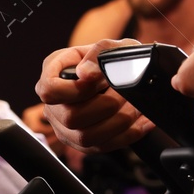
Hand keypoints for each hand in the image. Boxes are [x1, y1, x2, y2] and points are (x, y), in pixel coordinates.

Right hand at [34, 39, 152, 151]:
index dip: (75, 90)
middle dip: (106, 106)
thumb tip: (86, 74)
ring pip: (86, 137)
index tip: (99, 81)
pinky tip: (144, 121)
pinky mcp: (83, 143)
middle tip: (126, 93)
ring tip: (136, 107)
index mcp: (53, 75)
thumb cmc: (113, 59)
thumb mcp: (110, 47)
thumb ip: (98, 54)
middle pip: (71, 117)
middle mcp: (54, 104)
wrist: (127, 74)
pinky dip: (129, 134)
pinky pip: (102, 147)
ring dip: (119, 122)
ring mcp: (66, 127)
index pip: (49, 90)